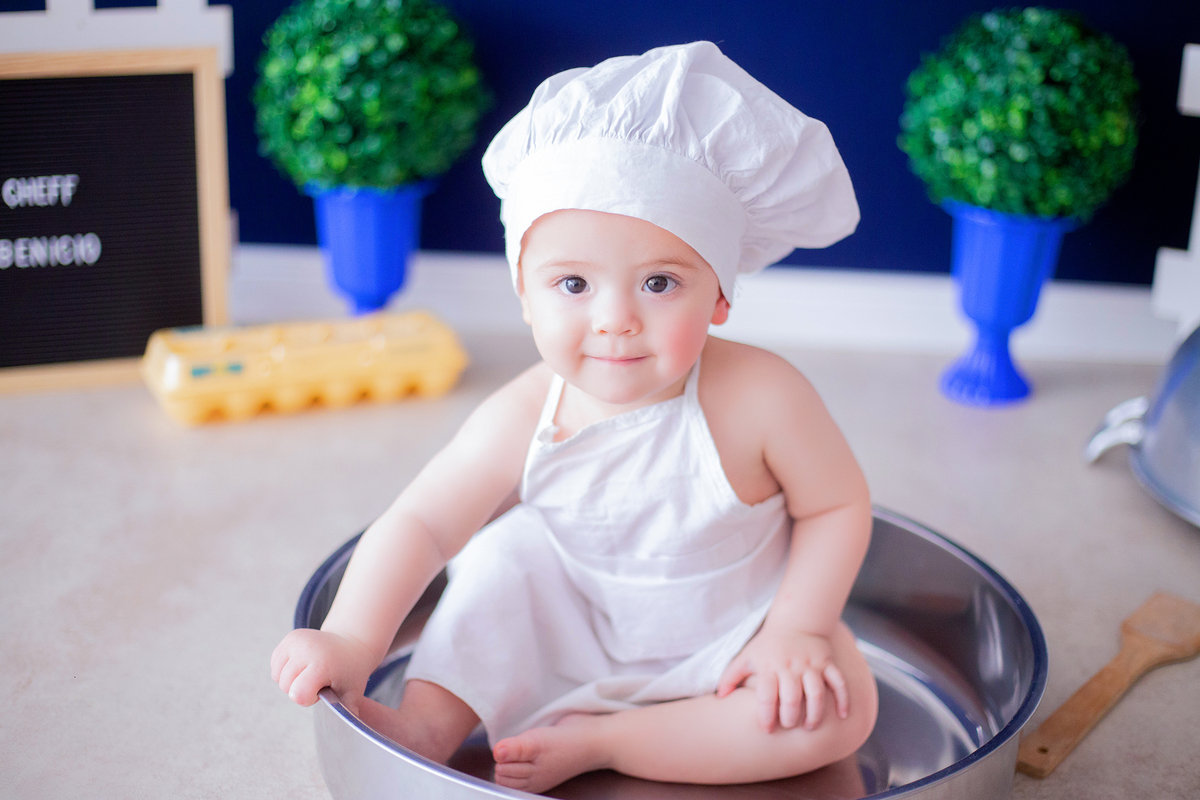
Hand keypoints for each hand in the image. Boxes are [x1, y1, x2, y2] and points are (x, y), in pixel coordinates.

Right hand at [270, 628, 376, 712]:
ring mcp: (296, 640)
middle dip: (299, 689)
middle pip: (285, 686)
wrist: (351, 644)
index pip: (298, 694)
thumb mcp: (352, 693)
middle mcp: (307, 648)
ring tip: (311, 673)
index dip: (308, 698)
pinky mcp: (290, 637)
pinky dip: (284, 668)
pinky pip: (275, 663)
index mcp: (321, 663)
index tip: (323, 690)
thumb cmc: (351, 672)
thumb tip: (352, 734)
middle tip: (319, 681)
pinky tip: (303, 665)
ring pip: (277, 675)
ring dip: (290, 679)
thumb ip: (347, 713)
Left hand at [717, 626, 848, 731]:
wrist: (795, 621)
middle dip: (790, 717)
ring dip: (815, 713)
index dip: (766, 715)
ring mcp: (810, 665)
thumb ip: (731, 676)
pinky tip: (842, 715)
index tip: (767, 729)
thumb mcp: (746, 657)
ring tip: (810, 727)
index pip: (766, 696)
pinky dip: (843, 699)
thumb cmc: (768, 645)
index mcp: (769, 667)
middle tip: (788, 726)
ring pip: (816, 693)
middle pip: (792, 697)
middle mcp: (790, 667)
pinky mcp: (827, 663)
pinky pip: (838, 682)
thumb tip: (720, 697)